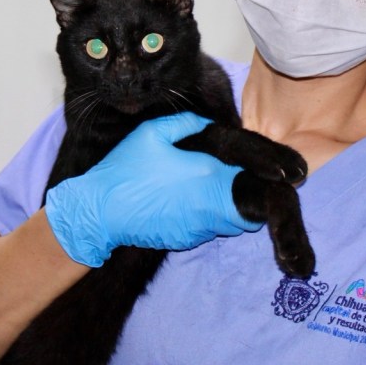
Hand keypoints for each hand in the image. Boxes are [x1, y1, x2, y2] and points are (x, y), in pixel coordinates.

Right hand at [44, 112, 262, 266]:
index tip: (265, 171)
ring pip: (231, 221)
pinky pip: (209, 229)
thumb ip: (187, 123)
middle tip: (233, 179)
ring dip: (227, 207)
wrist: (100, 212)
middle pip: (248, 207)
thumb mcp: (153, 133)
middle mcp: (210, 205)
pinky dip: (206, 218)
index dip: (261, 175)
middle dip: (246, 195)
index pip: (251, 181)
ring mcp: (199, 228)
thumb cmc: (125, 169)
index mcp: (208, 174)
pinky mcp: (186, 241)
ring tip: (208, 190)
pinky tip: (186, 204)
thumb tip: (211, 123)